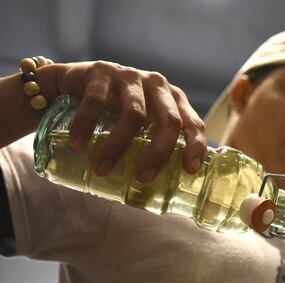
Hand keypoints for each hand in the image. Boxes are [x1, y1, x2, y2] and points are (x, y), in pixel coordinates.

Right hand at [48, 61, 206, 182]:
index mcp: (173, 99)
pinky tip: (78, 144)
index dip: (196, 146)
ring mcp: (130, 76)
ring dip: (117, 146)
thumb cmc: (115, 110)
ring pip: (134, 114)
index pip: (193, 123)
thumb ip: (151, 144)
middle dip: (158, 153)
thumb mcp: (141, 123)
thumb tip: (155, 193)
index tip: (189, 170)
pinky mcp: (101, 71)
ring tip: (101, 170)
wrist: (74, 81)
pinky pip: (96, 101)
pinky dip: (86, 125)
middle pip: (168, 121)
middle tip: (142, 179)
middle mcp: (157, 85)